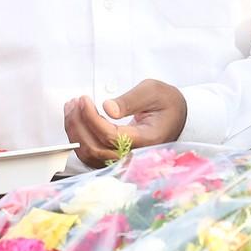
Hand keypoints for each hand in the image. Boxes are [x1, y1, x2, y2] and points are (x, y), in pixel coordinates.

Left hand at [63, 80, 187, 168]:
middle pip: (95, 148)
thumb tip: (107, 108)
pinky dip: (78, 138)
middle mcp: (133, 155)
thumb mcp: (153, 92)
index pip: (110, 136)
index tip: (84, 99)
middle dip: (78, 124)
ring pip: (89, 154)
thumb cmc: (167, 103)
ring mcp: (122, 159)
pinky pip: (90, 155)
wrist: (178, 117)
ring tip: (72, 107)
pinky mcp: (114, 157)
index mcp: (146, 140)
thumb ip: (130, 100)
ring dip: (75, 131)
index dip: (91, 118)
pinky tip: (76, 120)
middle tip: (75, 101)